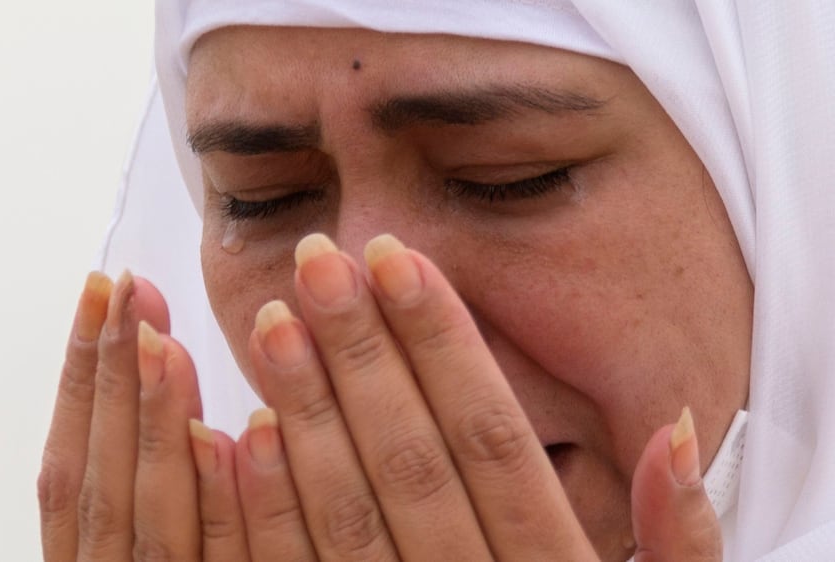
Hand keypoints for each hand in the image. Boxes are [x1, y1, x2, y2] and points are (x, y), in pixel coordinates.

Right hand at [36, 271, 248, 559]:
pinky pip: (219, 558)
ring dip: (155, 421)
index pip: (70, 462)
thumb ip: (142, 481)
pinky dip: (217, 501)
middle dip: (112, 376)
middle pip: (104, 475)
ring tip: (165, 342)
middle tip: (129, 289)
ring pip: (153, 511)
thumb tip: (150, 373)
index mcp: (86, 554)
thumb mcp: (141, 536)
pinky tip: (221, 436)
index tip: (97, 294)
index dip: (79, 375)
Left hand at [225, 232, 722, 559]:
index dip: (441, 344)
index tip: (396, 258)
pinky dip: (268, 513)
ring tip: (270, 322)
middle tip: (318, 261)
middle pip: (411, 459)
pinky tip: (239, 437)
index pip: (491, 437)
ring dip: (304, 414)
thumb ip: (678, 534)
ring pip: (348, 515)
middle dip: (361, 354)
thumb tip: (679, 431)